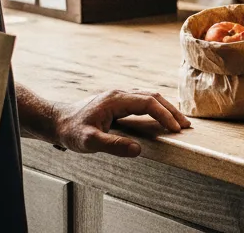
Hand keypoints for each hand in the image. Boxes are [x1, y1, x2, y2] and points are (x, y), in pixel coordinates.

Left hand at [53, 89, 191, 156]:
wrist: (57, 121)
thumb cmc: (72, 131)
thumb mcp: (89, 142)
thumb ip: (113, 145)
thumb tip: (138, 150)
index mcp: (116, 100)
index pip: (148, 102)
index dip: (164, 115)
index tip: (176, 129)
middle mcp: (120, 94)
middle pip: (153, 96)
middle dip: (171, 111)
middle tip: (186, 127)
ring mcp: (119, 96)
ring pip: (149, 97)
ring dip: (166, 108)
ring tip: (179, 123)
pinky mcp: (118, 102)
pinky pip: (143, 100)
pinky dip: (157, 108)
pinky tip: (161, 118)